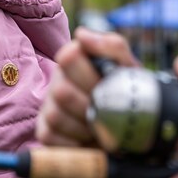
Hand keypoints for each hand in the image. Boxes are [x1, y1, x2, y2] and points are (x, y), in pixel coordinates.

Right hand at [36, 27, 139, 147]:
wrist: (132, 126)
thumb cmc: (128, 91)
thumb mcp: (128, 67)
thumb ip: (111, 46)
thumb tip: (81, 35)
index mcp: (75, 60)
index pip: (68, 57)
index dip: (89, 75)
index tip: (107, 84)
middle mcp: (57, 81)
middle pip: (61, 91)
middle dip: (90, 105)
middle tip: (108, 111)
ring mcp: (49, 107)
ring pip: (55, 115)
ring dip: (83, 126)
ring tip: (101, 126)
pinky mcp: (45, 132)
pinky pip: (50, 137)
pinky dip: (73, 142)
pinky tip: (88, 139)